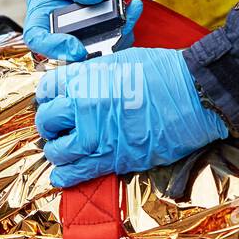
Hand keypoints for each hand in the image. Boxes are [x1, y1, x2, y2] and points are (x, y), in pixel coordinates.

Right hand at [22, 0, 141, 60]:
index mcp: (43, 10)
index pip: (38, 37)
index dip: (54, 47)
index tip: (78, 49)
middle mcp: (59, 28)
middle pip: (70, 52)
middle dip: (96, 47)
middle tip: (117, 31)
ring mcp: (80, 33)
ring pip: (96, 49)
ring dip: (117, 37)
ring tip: (130, 12)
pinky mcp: (100, 33)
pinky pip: (113, 40)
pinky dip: (127, 29)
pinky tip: (134, 9)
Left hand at [35, 47, 228, 187]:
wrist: (193, 95)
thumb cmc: (165, 73)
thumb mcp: (121, 61)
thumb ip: (95, 76)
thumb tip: (84, 85)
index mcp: (84, 78)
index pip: (46, 90)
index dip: (48, 98)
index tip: (53, 103)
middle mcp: (82, 107)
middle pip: (46, 121)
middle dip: (49, 126)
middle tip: (57, 128)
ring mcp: (95, 135)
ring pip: (56, 151)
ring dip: (58, 152)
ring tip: (64, 151)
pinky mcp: (112, 159)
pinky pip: (76, 173)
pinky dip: (65, 176)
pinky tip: (63, 175)